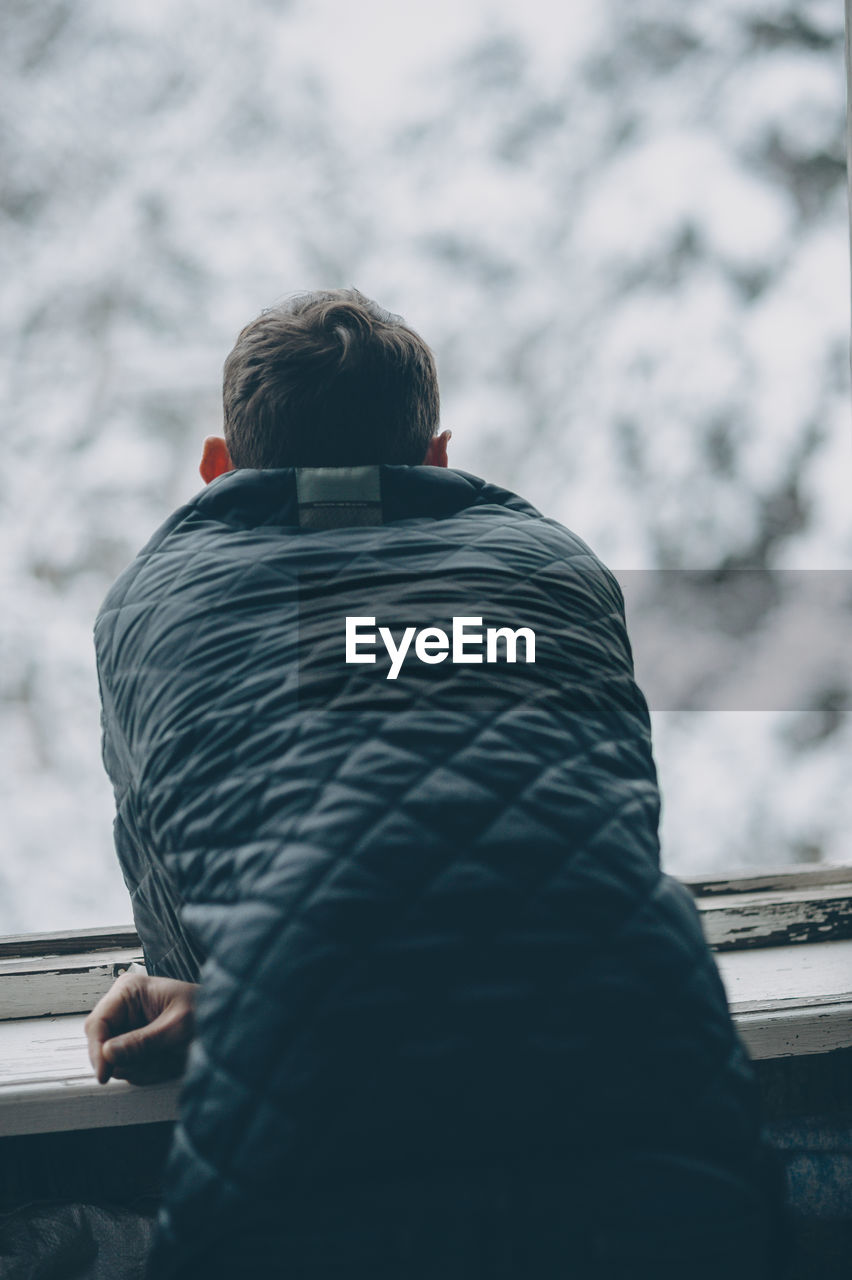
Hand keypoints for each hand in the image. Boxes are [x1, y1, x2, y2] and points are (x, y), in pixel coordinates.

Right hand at [84, 971, 198, 1085]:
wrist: (220, 1023)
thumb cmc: (203, 1013)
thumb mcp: (177, 1028)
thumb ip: (142, 1042)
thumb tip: (108, 1053)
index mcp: (128, 990)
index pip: (97, 1023)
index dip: (97, 1051)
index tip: (105, 1074)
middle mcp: (122, 1007)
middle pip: (101, 1045)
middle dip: (127, 1059)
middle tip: (156, 1060)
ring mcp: (127, 1027)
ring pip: (116, 1061)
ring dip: (143, 1066)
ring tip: (170, 1057)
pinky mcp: (133, 1044)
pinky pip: (129, 1068)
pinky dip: (149, 1070)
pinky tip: (168, 1060)